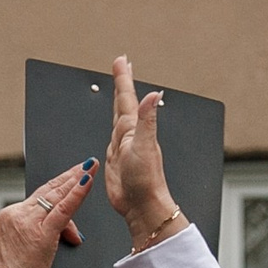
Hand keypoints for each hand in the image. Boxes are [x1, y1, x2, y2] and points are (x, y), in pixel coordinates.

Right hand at [0, 159, 94, 267]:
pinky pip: (64, 208)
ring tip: (90, 169)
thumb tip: (63, 236)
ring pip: (57, 196)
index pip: (38, 199)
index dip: (57, 189)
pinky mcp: (43, 232)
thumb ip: (35, 236)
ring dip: (76, 180)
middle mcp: (18, 214)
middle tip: (84, 165)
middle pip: (48, 191)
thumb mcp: (14, 250)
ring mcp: (30, 221)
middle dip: (68, 177)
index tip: (67, 179)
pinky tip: (87, 182)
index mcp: (9, 216)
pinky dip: (78, 194)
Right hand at [106, 55, 182, 249]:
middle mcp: (129, 135)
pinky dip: (113, 124)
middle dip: (122, 83)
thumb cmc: (145, 180)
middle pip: (123, 103)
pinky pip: (112, 136)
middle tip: (121, 64)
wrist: (141, 206)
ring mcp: (123, 147)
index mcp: (134, 129)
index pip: (127, 98)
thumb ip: (147, 119)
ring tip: (119, 87)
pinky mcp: (116, 160)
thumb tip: (155, 94)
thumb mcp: (145, 145)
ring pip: (118, 117)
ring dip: (118, 101)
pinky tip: (116, 124)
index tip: (122, 60)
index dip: (123, 79)